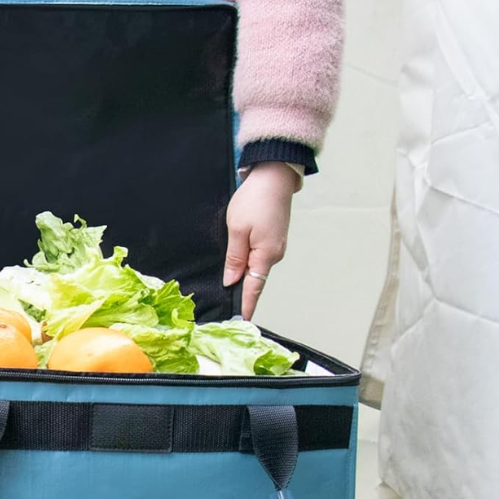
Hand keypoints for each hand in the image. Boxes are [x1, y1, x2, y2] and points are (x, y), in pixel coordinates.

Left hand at [223, 163, 298, 319]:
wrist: (274, 176)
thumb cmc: (255, 199)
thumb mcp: (237, 230)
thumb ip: (234, 258)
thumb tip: (231, 281)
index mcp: (266, 255)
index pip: (254, 288)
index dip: (246, 306)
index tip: (240, 322)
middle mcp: (274, 254)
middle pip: (254, 280)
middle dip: (240, 293)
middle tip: (224, 308)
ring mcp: (275, 247)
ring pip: (255, 268)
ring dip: (243, 277)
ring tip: (226, 289)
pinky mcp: (273, 239)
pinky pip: (258, 257)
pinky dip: (247, 263)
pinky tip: (236, 265)